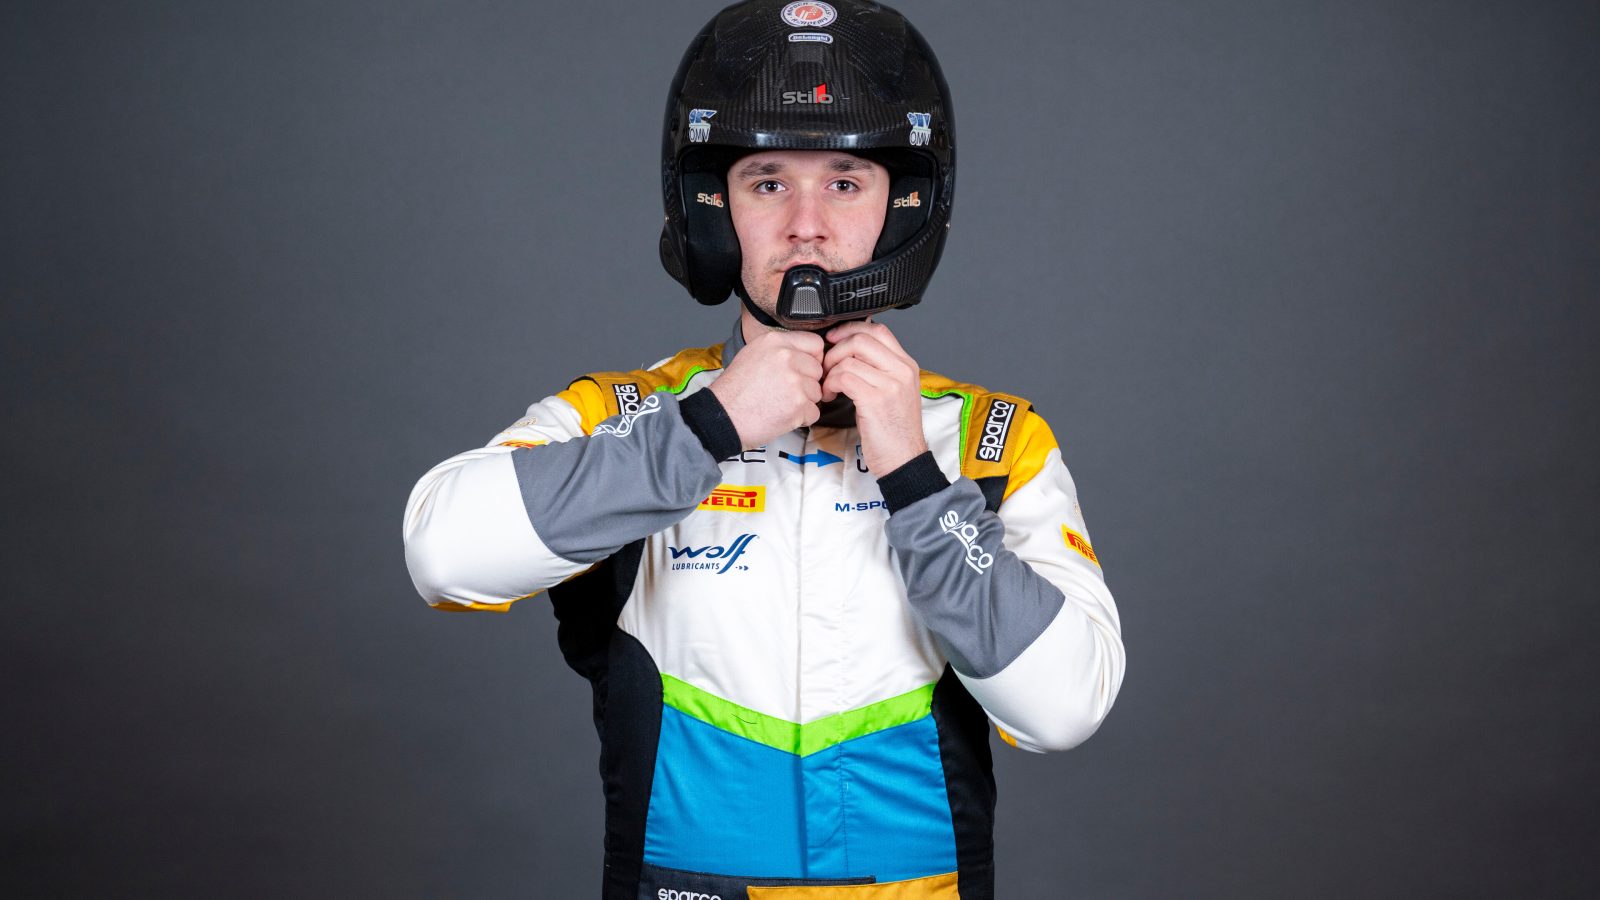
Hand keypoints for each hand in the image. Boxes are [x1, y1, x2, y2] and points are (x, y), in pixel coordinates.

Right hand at [708, 329, 824, 448]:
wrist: (722, 417)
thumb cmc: (733, 391)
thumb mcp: (752, 354)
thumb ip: (780, 350)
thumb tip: (803, 355)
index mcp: (775, 342)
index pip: (815, 344)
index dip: (812, 359)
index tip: (803, 369)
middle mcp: (787, 357)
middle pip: (817, 369)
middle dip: (807, 383)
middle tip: (786, 392)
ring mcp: (794, 382)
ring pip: (817, 392)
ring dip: (804, 402)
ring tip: (780, 404)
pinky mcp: (798, 405)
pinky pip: (814, 412)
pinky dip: (802, 418)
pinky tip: (782, 416)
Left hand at [822, 320, 927, 473]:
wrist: (904, 459)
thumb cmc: (894, 430)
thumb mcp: (894, 392)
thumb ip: (879, 369)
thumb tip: (851, 349)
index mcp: (907, 365)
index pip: (878, 330)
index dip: (851, 329)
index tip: (834, 338)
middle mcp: (902, 370)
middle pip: (861, 339)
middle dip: (835, 349)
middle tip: (825, 366)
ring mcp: (890, 384)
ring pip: (848, 358)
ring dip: (830, 370)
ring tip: (828, 386)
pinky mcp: (875, 399)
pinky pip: (844, 377)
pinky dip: (830, 384)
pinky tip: (829, 395)